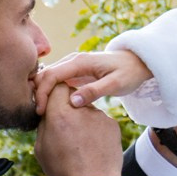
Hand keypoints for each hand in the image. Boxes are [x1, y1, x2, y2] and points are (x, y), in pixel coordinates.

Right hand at [34, 48, 153, 112]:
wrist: (138, 62)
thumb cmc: (129, 72)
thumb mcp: (115, 84)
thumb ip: (94, 91)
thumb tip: (72, 101)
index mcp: (80, 62)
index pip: (51, 75)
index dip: (42, 92)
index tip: (40, 111)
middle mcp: (73, 61)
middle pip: (45, 75)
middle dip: (38, 93)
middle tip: (38, 114)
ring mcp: (73, 66)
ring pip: (49, 78)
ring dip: (42, 93)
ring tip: (42, 113)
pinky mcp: (75, 73)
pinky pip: (57, 81)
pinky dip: (50, 92)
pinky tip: (51, 107)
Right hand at [34, 84, 125, 175]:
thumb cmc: (64, 169)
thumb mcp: (41, 148)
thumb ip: (44, 124)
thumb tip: (46, 112)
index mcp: (59, 114)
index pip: (56, 85)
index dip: (52, 92)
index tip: (49, 104)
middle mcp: (81, 110)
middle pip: (72, 93)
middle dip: (66, 104)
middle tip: (63, 123)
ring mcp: (99, 116)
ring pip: (86, 108)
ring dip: (80, 118)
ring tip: (79, 142)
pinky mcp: (112, 123)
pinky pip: (99, 120)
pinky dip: (94, 129)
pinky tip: (92, 146)